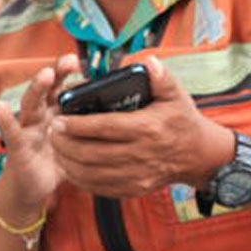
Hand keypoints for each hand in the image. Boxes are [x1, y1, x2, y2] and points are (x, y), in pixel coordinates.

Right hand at [0, 53, 78, 212]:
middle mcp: (41, 115)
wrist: (31, 188)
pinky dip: (5, 119)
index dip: (74, 75)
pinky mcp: (17, 145)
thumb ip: (93, 130)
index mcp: (57, 113)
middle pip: (49, 90)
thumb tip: (126, 117)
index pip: (66, 88)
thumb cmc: (57, 163)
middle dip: (58, 73)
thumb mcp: (78, 144)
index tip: (86, 62)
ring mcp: (27, 127)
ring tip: (45, 75)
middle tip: (70, 60)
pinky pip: (11, 131)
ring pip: (31, 103)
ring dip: (37, 88)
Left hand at [49, 56, 234, 198]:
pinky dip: (80, 178)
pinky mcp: (133, 189)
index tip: (58, 118)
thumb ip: (161, 78)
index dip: (78, 125)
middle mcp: (140, 154)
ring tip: (56, 147)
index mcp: (147, 129)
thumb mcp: (176, 95)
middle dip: (65, 144)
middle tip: (51, 132)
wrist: (199, 156)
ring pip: (91, 173)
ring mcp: (136, 175)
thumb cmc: (183, 121)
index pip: (105, 128)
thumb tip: (148, 61)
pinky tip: (70, 165)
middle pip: (92, 153)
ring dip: (68, 161)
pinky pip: (99, 187)